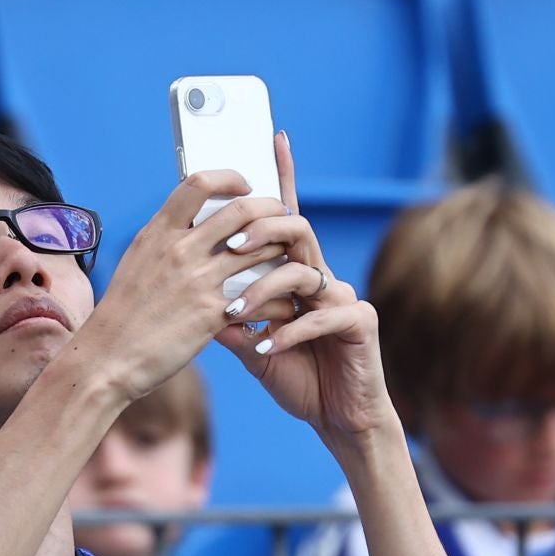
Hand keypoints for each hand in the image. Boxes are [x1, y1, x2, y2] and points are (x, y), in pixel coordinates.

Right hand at [68, 170, 295, 401]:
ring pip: (260, 249)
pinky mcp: (212, 313)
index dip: (229, 178)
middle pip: (241, 211)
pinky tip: (283, 306)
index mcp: (158, 233)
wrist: (108, 359)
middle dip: (271, 209)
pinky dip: (279, 300)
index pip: (198, 183)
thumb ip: (164, 243)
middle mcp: (180, 250)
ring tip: (290, 258)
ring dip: (282, 250)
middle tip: (283, 218)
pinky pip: (262, 297)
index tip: (245, 185)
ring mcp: (197, 280)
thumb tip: (191, 227)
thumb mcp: (137, 265)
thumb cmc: (122, 316)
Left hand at [211, 133, 402, 454]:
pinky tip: (267, 347)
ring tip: (235, 314)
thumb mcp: (254, 346)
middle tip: (229, 244)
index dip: (285, 178)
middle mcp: (322, 278)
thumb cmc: (299, 379)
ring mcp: (343, 297)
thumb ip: (232, 321)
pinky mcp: (359, 322)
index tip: (274, 137)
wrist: (339, 418)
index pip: (288, 220)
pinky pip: (321, 315)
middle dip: (262, 231)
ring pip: (304, 273)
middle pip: (297, 232)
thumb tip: (195, 298)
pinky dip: (289, 332)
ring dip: (264, 291)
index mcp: (298, 276)